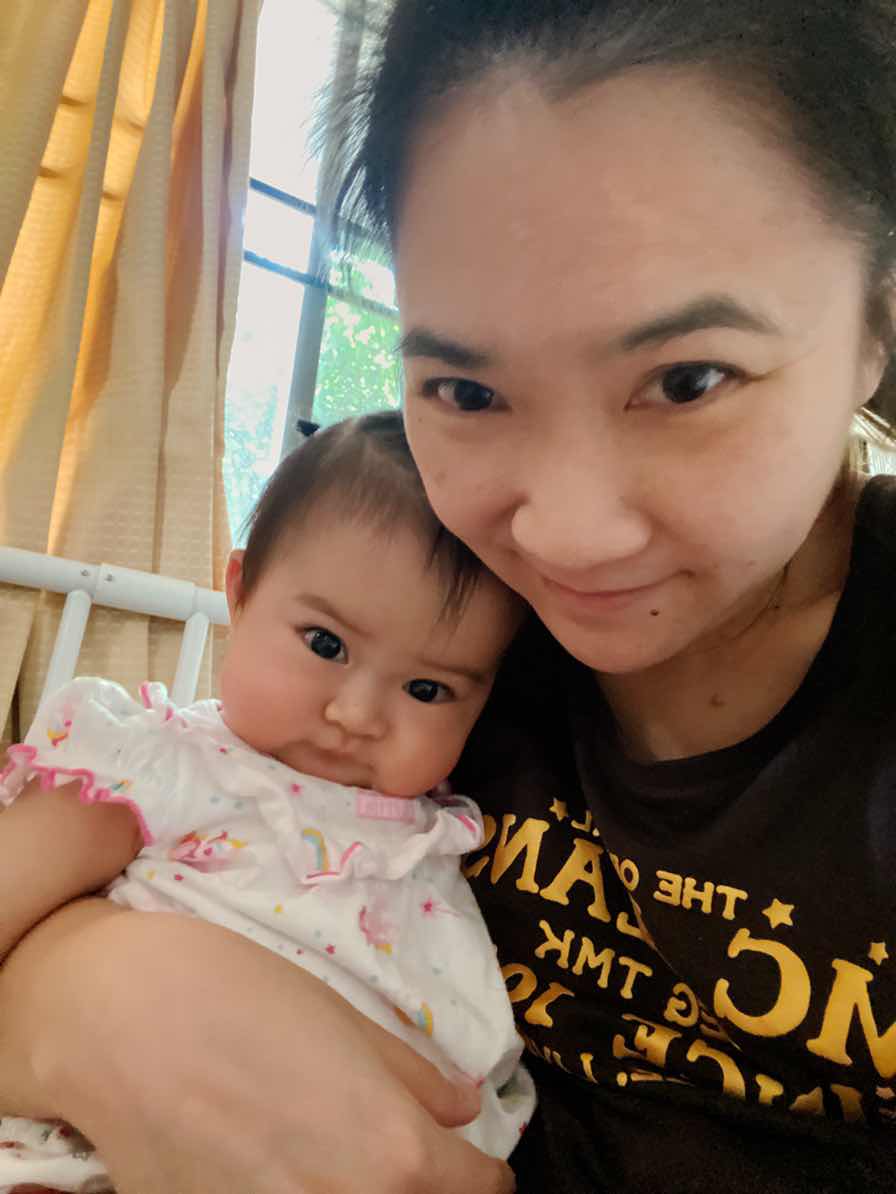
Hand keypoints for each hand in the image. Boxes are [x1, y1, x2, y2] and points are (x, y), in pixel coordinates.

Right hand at [0, 900, 515, 1193]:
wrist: (124, 1023)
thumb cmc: (246, 1000)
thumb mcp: (348, 1023)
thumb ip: (414, 1078)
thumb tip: (463, 1108)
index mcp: (396, 1154)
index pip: (479, 1192)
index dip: (482, 1171)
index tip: (470, 1158)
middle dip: (428, 1192)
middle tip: (412, 1162)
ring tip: (347, 1165)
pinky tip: (285, 1175)